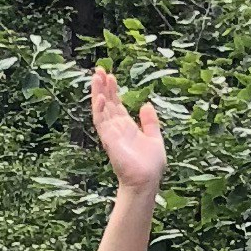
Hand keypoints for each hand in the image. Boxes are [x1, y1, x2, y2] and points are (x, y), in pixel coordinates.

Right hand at [90, 68, 166, 194]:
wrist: (147, 181)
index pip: (116, 104)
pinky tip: (99, 96)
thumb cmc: (151, 165)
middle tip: (98, 69)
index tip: (110, 75)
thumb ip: (150, 122)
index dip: (112, 90)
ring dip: (98, 93)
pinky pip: (101, 122)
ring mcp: (111, 133)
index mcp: (127, 127)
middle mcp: (116, 128)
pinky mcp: (109, 140)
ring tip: (96, 76)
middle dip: (102, 86)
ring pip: (101, 109)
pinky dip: (99, 109)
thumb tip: (146, 104)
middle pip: (106, 103)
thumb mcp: (155, 137)